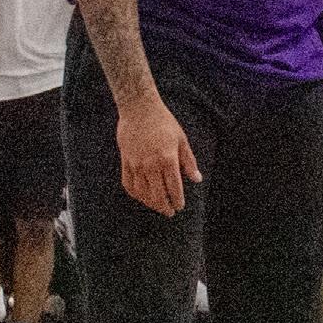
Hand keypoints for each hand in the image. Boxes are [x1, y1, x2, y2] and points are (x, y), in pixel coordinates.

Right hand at [117, 97, 201, 216]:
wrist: (139, 109)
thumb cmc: (164, 123)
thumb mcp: (182, 140)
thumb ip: (189, 162)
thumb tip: (197, 179)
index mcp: (168, 159)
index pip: (174, 187)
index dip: (177, 200)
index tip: (180, 207)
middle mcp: (151, 165)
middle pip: (157, 194)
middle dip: (164, 206)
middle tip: (170, 212)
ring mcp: (136, 164)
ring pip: (142, 192)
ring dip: (150, 203)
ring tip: (158, 207)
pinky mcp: (125, 162)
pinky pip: (128, 184)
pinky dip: (135, 194)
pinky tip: (141, 197)